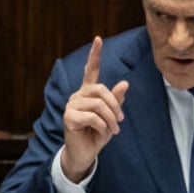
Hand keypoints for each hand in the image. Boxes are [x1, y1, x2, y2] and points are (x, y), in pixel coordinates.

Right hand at [61, 36, 128, 181]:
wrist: (85, 153)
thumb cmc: (98, 134)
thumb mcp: (112, 117)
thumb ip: (116, 100)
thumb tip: (125, 83)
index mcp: (88, 93)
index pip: (90, 70)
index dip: (95, 55)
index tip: (98, 39)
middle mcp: (78, 96)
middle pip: (101, 90)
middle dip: (115, 106)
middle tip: (120, 121)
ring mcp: (71, 105)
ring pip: (98, 104)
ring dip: (111, 119)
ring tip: (113, 130)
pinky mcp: (68, 117)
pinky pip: (93, 117)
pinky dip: (103, 126)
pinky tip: (102, 132)